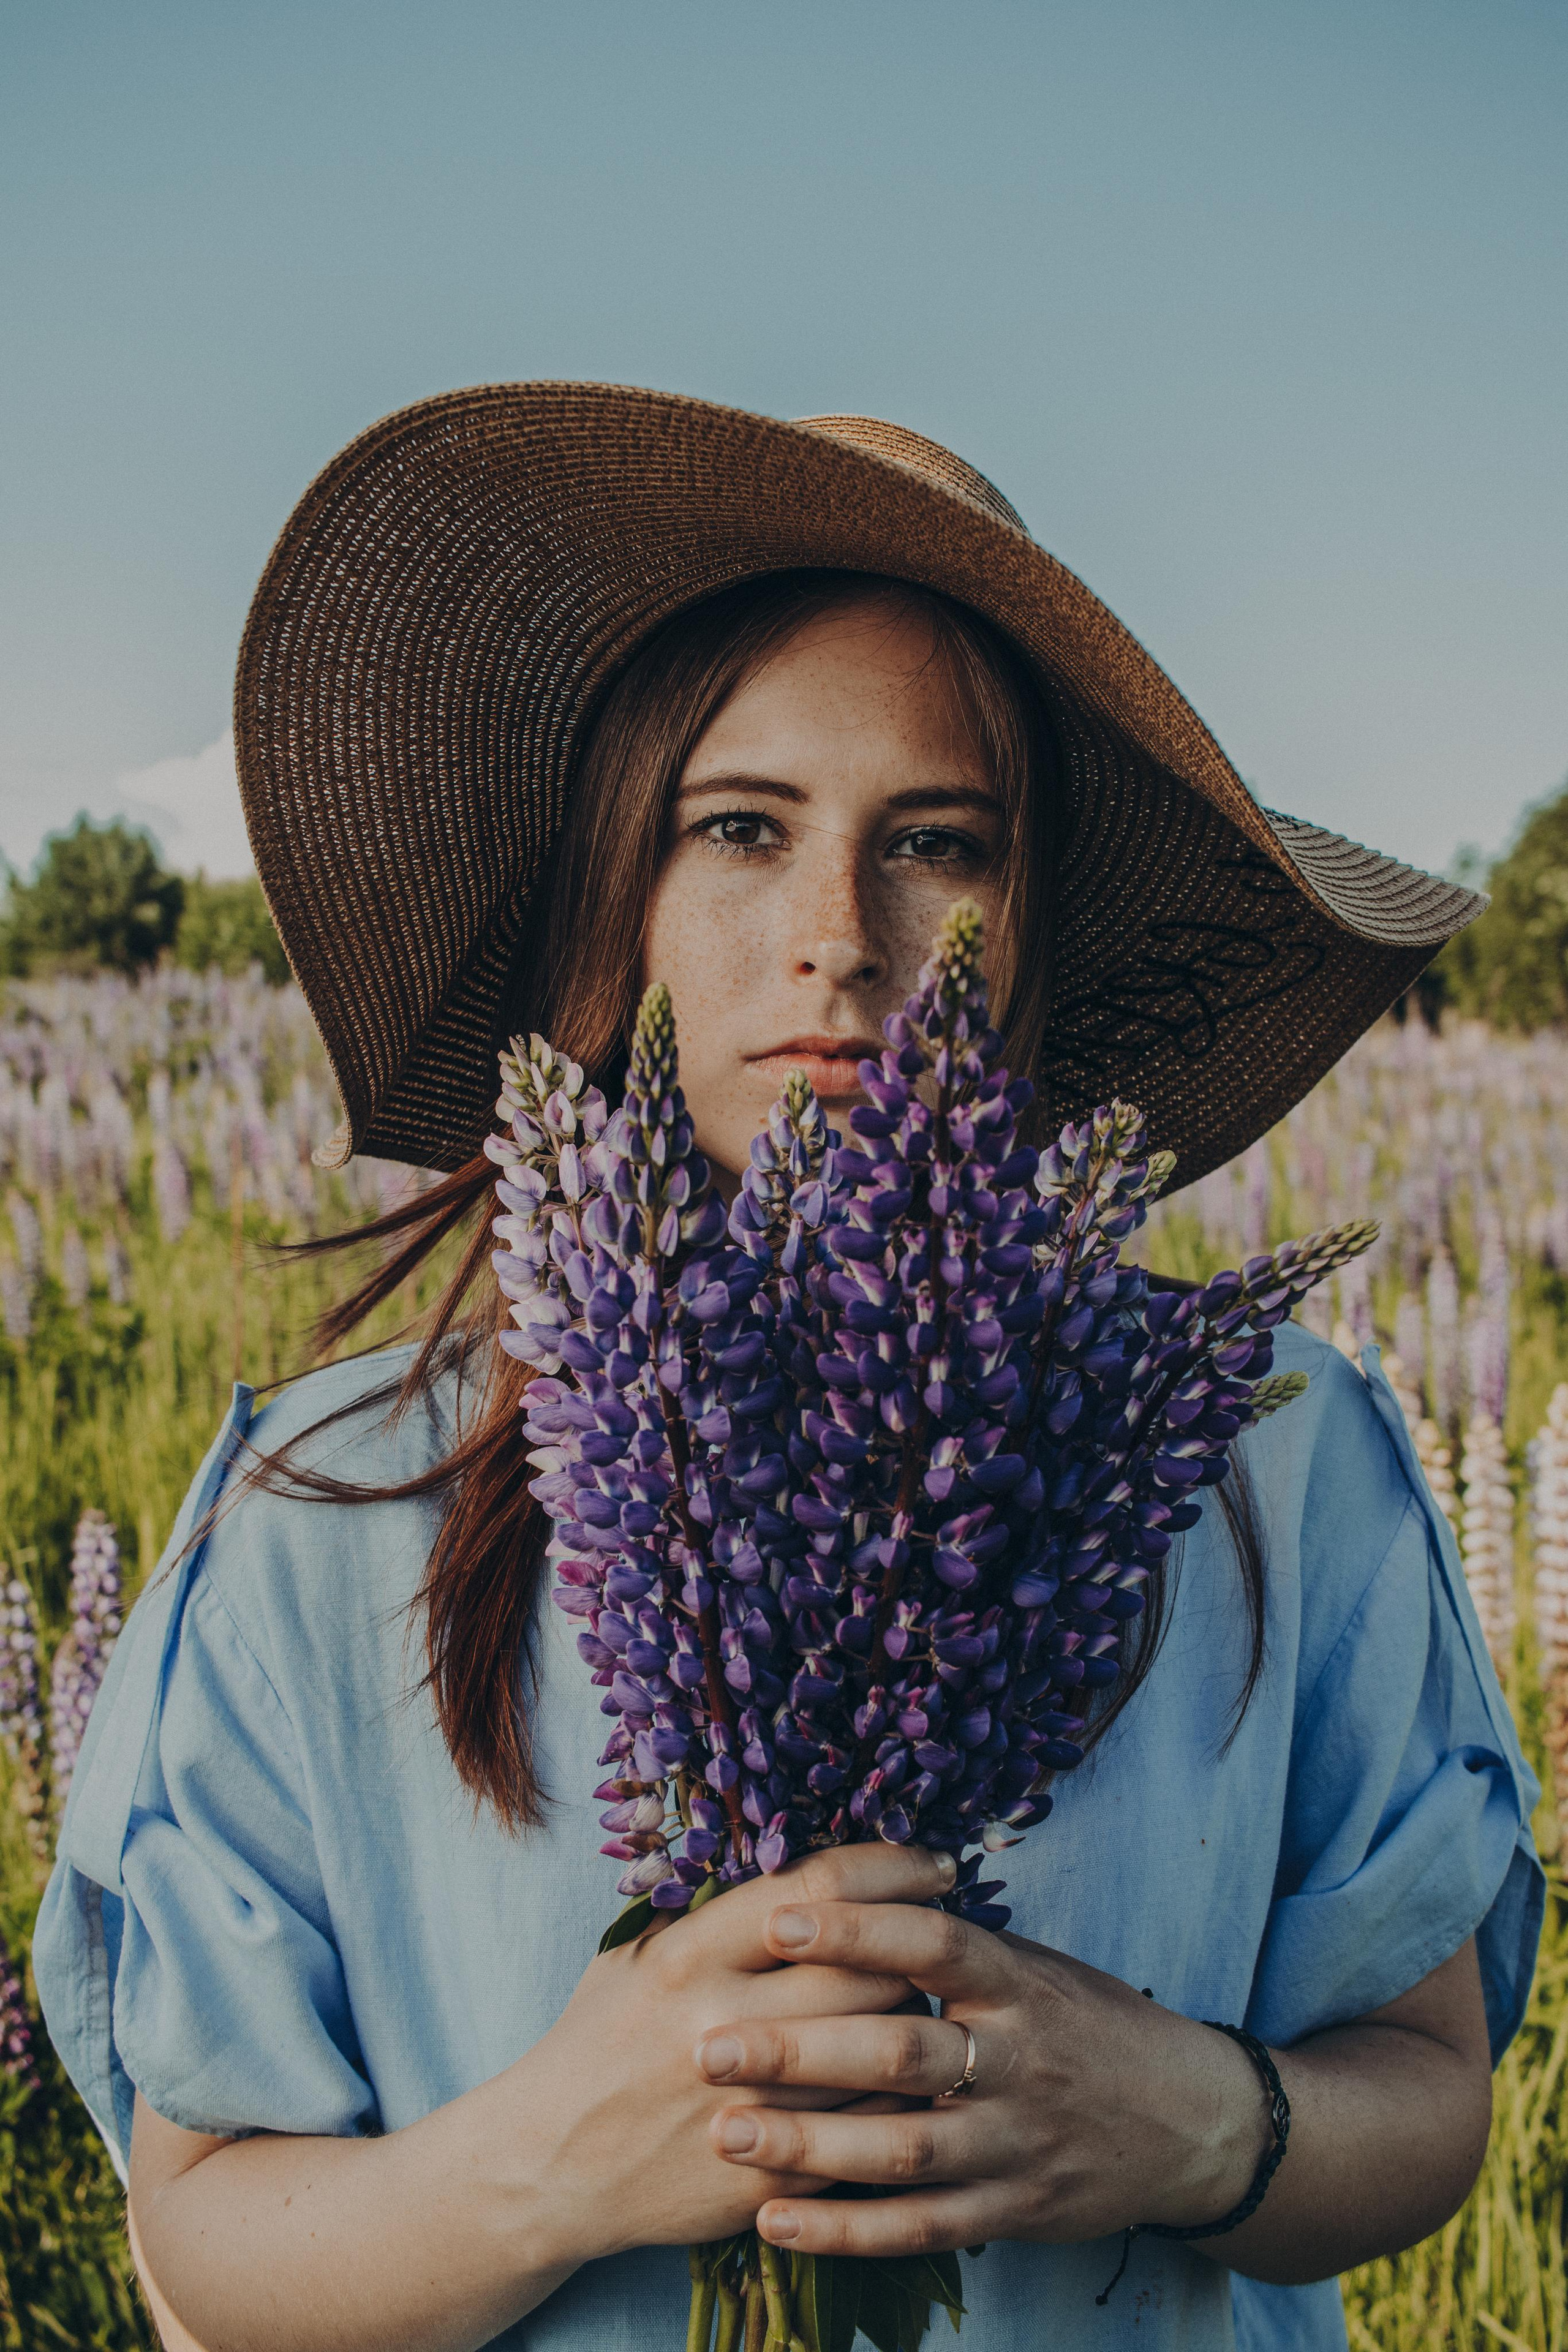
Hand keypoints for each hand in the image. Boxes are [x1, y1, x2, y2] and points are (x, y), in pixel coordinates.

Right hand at [513, 1844, 954, 2262]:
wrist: (549, 2165)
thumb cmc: (602, 2039)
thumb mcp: (638, 1953)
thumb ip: (717, 1910)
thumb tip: (812, 1858)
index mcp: (689, 1957)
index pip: (819, 1890)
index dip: (893, 1868)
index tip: (935, 1865)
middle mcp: (721, 2026)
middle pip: (869, 1970)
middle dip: (916, 1952)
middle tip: (939, 1943)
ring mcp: (749, 2109)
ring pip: (882, 2056)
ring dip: (918, 2028)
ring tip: (928, 2009)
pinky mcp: (768, 2179)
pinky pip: (869, 2134)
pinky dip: (899, 2104)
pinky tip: (905, 2085)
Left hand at [694, 1892, 1271, 2255]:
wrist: (1192, 2123)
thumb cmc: (1089, 2024)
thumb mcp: (1036, 1964)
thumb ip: (951, 1944)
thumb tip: (843, 1890)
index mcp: (1019, 1983)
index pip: (932, 1944)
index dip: (855, 1929)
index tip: (773, 1917)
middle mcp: (1019, 2062)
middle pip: (902, 2053)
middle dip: (801, 2050)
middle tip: (710, 2045)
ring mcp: (1016, 2144)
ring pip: (903, 2152)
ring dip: (808, 2145)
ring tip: (724, 2132)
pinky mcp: (1012, 2213)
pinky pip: (920, 2230)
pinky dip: (845, 2230)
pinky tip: (774, 2221)